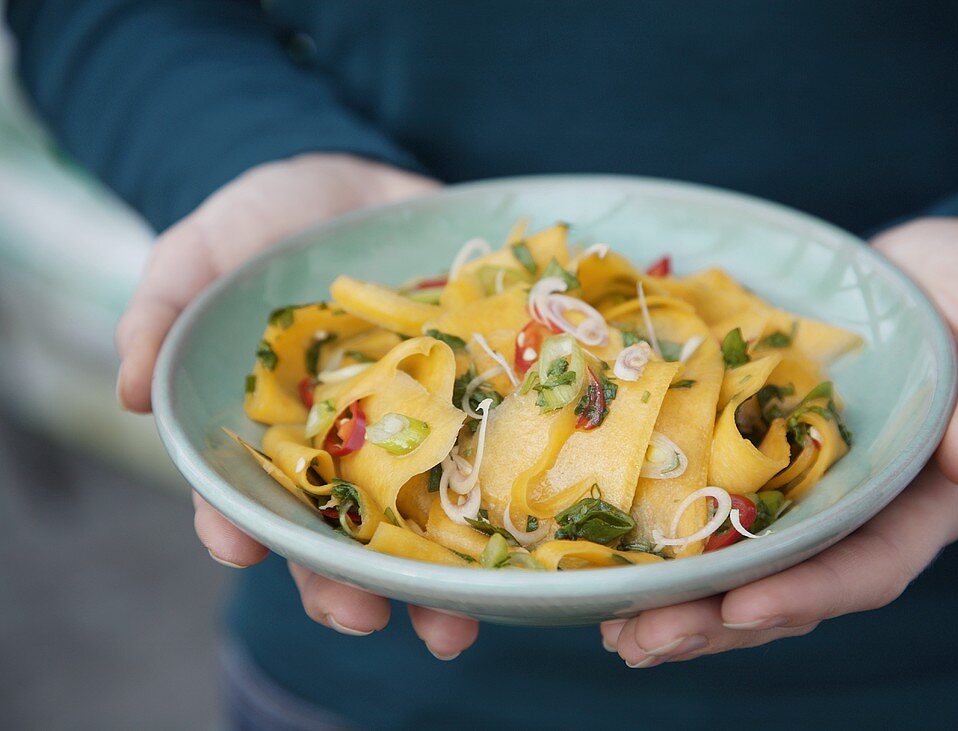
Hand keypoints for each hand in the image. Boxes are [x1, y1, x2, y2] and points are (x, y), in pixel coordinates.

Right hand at [117, 153, 477, 658]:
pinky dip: (507, 503)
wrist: (359, 182)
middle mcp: (347, 447)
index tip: (240, 548)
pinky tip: (521, 544)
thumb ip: (160, 313)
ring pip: (424, 522)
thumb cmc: (264, 226)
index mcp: (275, 433)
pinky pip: (494, 456)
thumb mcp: (200, 255)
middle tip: (365, 617)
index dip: (240, 526)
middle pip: (343, 534)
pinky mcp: (475, 399)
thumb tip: (133, 395)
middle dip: (350, 584)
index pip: (250, 496)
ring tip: (455, 622)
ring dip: (437, 582)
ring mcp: (416, 428)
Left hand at [601, 217, 957, 666]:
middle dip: (718, 619)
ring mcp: (805, 489)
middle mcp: (857, 510)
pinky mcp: (761, 458)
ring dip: (682, 605)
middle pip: (790, 584)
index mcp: (922, 500)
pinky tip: (615, 568)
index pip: (869, 567)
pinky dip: (671, 548)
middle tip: (644, 640)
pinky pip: (716, 513)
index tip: (742, 607)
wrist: (924, 269)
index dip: (808, 593)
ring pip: (745, 566)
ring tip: (615, 630)